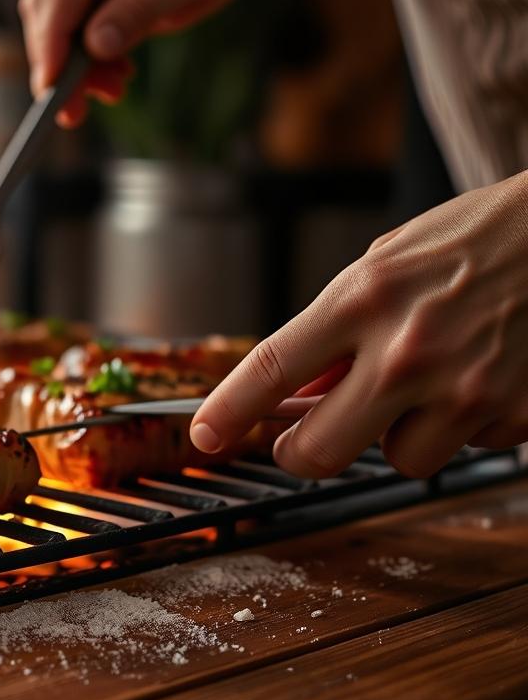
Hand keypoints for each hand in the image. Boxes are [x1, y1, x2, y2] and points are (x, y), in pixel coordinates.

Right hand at [18, 0, 245, 125]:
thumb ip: (139, 9)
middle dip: (58, 64)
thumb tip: (95, 45)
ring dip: (75, 66)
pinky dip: (89, 57)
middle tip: (75, 112)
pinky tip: (118, 71)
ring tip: (114, 90)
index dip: (49, 45)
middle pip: (46, 13)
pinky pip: (76, 27)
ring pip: (56, 23)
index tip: (51, 89)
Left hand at [190, 171, 527, 478]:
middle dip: (301, 453)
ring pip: (399, 460)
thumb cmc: (474, 239)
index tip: (204, 435)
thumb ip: (338, 328)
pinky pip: (465, 447)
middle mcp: (407, 349)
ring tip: (427, 385)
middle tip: (301, 442)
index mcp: (364, 297)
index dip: (228, 411)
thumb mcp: (386, 263)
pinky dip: (465, 425)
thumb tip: (299, 392)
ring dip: (400, 435)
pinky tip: (483, 378)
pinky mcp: (516, 413)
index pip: (271, 368)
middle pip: (319, 449)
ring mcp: (465, 387)